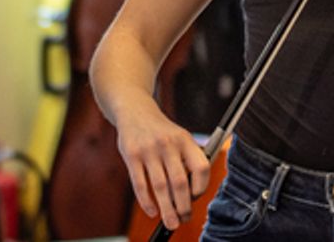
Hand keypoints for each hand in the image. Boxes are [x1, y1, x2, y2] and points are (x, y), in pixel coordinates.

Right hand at [115, 106, 210, 230]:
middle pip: (180, 182)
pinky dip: (147, 201)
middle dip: (183, 206)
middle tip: (183, 219)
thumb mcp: (179, 137)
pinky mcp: (131, 155)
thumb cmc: (161, 132)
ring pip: (160, 187)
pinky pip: (140, 184)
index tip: (195, 199)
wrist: (135, 111)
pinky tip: (152, 211)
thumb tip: (192, 196)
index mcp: (185, 139)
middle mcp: (168, 143)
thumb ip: (187, 160)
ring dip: (167, 209)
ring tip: (171, 223)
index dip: (201, 187)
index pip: (201, 167)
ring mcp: (148, 149)